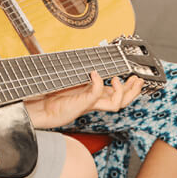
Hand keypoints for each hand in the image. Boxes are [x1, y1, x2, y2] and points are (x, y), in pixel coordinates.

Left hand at [25, 71, 142, 127]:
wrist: (38, 110)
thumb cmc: (49, 97)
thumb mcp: (69, 83)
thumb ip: (81, 79)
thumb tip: (89, 67)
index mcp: (92, 98)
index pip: (116, 95)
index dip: (129, 89)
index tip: (135, 78)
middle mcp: (93, 103)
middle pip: (121, 101)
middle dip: (133, 92)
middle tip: (138, 81)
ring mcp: (87, 104)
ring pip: (114, 104)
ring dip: (121, 91)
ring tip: (117, 80)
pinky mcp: (79, 105)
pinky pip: (95, 95)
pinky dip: (98, 84)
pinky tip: (94, 74)